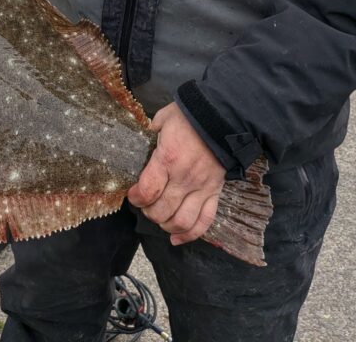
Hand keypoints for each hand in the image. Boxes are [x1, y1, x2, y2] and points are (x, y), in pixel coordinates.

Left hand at [127, 102, 224, 245]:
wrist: (223, 117)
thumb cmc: (190, 117)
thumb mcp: (163, 119)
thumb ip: (150, 134)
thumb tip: (139, 142)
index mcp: (168, 159)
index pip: (147, 191)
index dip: (136, 198)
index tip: (132, 194)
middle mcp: (184, 178)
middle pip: (161, 211)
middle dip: (148, 212)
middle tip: (145, 204)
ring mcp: (201, 188)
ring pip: (181, 222)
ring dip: (166, 226)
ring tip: (160, 219)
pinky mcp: (215, 193)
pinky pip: (204, 222)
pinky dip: (189, 235)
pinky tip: (176, 238)